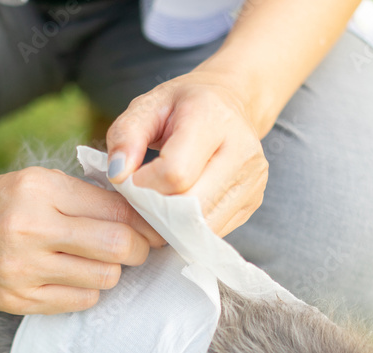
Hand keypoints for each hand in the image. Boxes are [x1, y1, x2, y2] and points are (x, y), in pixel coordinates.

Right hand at [0, 166, 165, 313]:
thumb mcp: (34, 183)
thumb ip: (84, 195)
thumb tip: (142, 213)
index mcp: (38, 190)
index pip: (115, 210)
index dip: (145, 222)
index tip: (156, 227)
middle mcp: (30, 228)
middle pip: (117, 246)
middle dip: (138, 249)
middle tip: (138, 248)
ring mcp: (23, 269)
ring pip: (104, 278)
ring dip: (110, 270)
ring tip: (96, 260)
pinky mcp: (19, 300)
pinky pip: (81, 301)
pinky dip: (87, 290)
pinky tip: (72, 276)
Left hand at [105, 70, 268, 237]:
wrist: (229, 103)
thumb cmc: (183, 106)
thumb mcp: (147, 106)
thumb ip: (125, 136)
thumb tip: (118, 175)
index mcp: (213, 119)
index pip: (175, 173)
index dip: (144, 186)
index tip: (130, 181)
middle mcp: (242, 150)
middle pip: (193, 205)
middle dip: (157, 211)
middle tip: (140, 201)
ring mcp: (252, 179)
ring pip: (205, 225)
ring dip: (173, 226)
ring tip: (158, 205)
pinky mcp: (253, 200)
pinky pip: (215, 230)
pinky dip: (190, 228)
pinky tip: (179, 210)